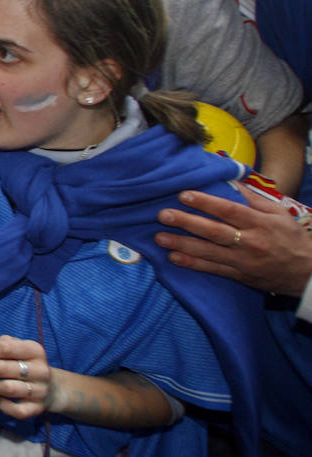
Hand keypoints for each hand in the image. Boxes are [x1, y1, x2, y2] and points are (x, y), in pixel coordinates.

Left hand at [0, 335, 56, 419]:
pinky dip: (3, 405)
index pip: (5, 348)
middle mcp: (41, 370)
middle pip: (1, 368)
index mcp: (35, 351)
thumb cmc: (28, 364)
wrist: (53, 388)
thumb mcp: (21, 348)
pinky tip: (0, 399)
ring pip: (6, 388)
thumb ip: (4, 343)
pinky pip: (16, 410)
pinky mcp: (37, 408)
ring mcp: (40, 391)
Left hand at [156, 184, 311, 296]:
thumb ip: (253, 198)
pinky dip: (193, 264)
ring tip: (160, 238)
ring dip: (182, 244)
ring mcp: (243, 261)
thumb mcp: (278, 213)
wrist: (308, 272)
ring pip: (209, 252)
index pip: (229, 210)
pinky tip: (174, 258)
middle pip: (214, 231)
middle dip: (187, 223)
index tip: (183, 195)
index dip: (206, 202)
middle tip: (163, 215)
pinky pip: (213, 269)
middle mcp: (250, 241)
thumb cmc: (291, 238)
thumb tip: (229, 180)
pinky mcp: (240, 276)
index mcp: (260, 223)